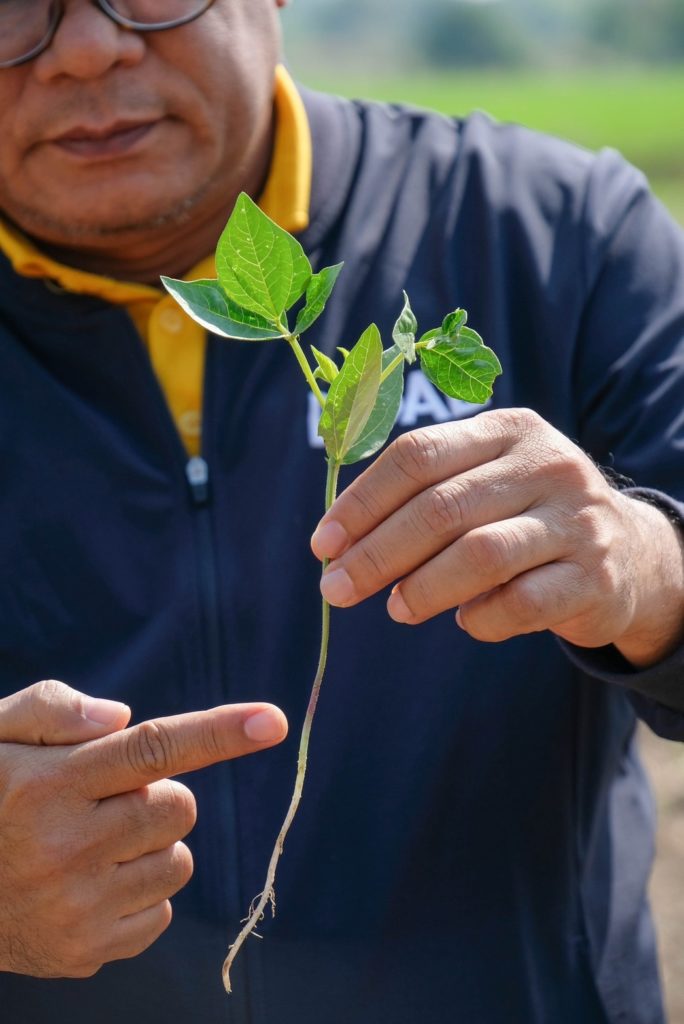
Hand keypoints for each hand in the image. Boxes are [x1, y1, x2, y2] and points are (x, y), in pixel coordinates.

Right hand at [0, 680, 286, 977]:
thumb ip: (51, 709)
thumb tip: (121, 717)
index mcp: (49, 784)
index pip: (151, 748)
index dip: (218, 733)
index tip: (272, 722)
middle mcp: (64, 848)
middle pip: (177, 806)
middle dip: (155, 796)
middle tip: (103, 801)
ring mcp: (76, 908)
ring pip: (178, 860)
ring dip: (151, 844)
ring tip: (93, 844)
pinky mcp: (85, 952)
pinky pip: (162, 911)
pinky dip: (140, 891)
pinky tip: (92, 884)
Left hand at [311, 408, 683, 666]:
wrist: (628, 553)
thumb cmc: (526, 517)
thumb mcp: (486, 483)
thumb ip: (424, 496)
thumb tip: (340, 544)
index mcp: (509, 429)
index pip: (418, 455)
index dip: (362, 502)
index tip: (323, 544)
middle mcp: (547, 464)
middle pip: (442, 506)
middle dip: (377, 554)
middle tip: (336, 589)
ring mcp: (577, 520)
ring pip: (480, 554)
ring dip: (422, 588)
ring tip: (396, 609)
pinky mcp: (594, 577)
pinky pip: (519, 604)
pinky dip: (479, 619)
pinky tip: (465, 621)